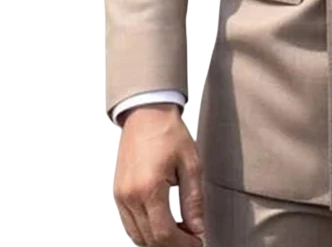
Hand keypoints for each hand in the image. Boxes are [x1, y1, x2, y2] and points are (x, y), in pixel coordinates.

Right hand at [113, 104, 204, 245]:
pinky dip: (145, 231)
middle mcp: (130, 197)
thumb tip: (198, 228)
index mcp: (149, 189)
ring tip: (180, 232)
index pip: (164, 234)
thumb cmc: (169, 133)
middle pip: (149, 240)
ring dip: (157, 240)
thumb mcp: (191, 164)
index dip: (183, 244)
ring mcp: (120, 197)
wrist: (147, 113)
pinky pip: (129, 224)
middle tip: (192, 238)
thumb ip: (193, 200)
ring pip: (137, 236)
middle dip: (172, 245)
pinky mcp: (117, 194)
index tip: (198, 242)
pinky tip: (163, 224)